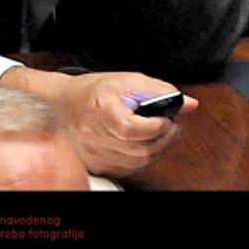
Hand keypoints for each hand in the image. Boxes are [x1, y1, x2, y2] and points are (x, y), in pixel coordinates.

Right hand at [0, 66, 197, 175]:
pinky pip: (130, 167)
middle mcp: (96, 135)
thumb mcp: (126, 81)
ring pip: (139, 160)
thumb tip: (187, 104)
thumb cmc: (92, 92)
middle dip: (164, 137)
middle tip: (170, 124)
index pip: (137, 128)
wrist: (61, 105)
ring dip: (155, 148)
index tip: (167, 118)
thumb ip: (159, 91)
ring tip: (156, 132)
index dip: (158, 125)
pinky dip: (141, 157)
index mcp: (103, 110)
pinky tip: (139, 143)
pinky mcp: (98, 164)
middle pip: (142, 148)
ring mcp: (96, 153)